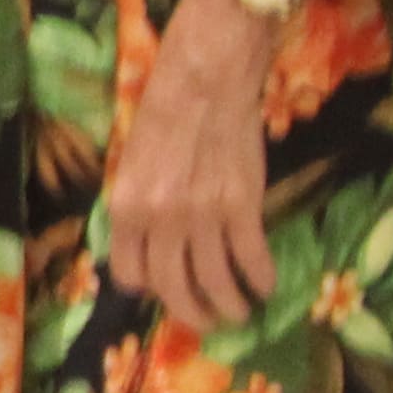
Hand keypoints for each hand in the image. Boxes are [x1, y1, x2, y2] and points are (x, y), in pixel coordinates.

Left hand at [101, 0, 280, 327]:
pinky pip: (252, 260)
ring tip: (238, 311)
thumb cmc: (164, 106)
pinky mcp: (243, 206)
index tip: (161, 290)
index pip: (129, 274)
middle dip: (190, 313)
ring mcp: (202, 215)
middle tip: (205, 319)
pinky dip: (261, 279)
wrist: (207, 73)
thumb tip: (146, 241)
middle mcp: (160, 218)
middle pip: (173, 288)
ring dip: (229, 306)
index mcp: (126, 204)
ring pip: (215, 283)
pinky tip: (265, 283)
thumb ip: (139, 202)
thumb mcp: (132, 158)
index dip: (147, 288)